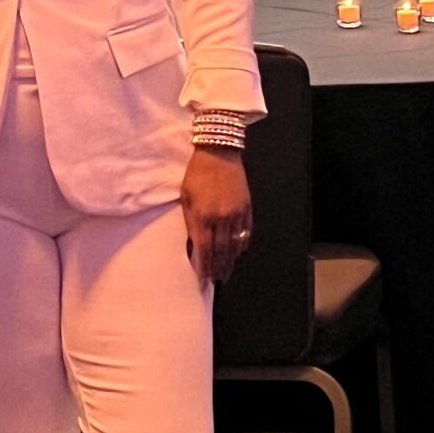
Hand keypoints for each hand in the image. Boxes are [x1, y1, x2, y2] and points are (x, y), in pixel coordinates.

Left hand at [181, 147, 252, 282]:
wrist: (219, 152)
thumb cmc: (197, 174)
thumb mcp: (186, 196)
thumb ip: (190, 221)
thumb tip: (195, 244)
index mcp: (202, 215)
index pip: (204, 249)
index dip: (204, 267)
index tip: (203, 279)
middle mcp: (221, 218)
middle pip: (221, 251)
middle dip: (219, 268)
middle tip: (218, 280)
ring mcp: (236, 213)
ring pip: (235, 244)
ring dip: (231, 261)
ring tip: (227, 272)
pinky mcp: (247, 207)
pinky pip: (247, 232)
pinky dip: (242, 244)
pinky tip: (239, 252)